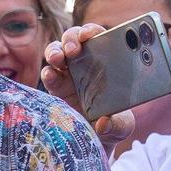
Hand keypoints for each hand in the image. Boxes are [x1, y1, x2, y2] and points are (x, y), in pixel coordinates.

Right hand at [41, 25, 135, 150]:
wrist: (97, 140)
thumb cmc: (113, 124)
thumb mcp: (122, 126)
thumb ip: (117, 124)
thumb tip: (103, 124)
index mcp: (104, 61)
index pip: (96, 37)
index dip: (91, 31)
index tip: (89, 34)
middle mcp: (83, 63)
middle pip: (72, 39)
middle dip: (70, 39)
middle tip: (73, 50)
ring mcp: (67, 74)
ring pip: (56, 52)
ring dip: (55, 51)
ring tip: (58, 59)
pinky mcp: (55, 88)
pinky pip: (48, 74)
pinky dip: (48, 73)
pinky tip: (51, 76)